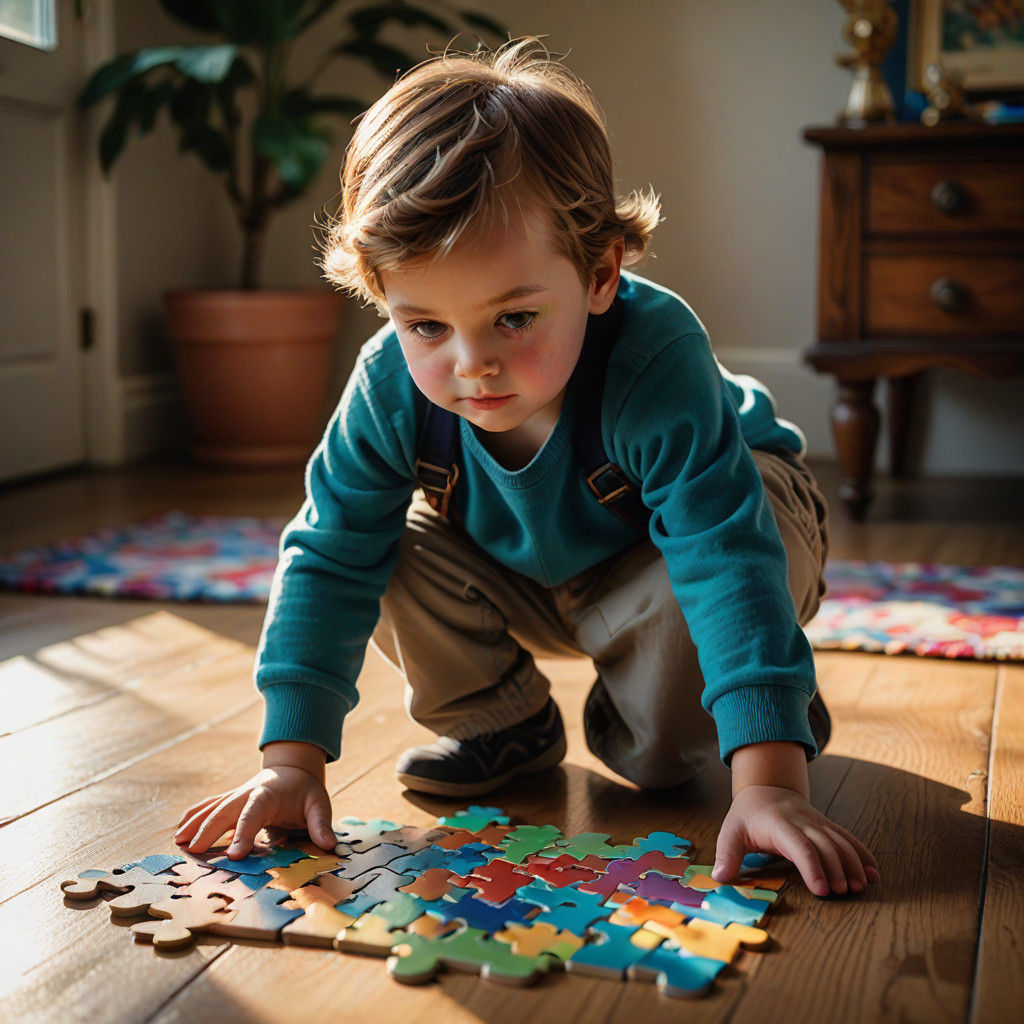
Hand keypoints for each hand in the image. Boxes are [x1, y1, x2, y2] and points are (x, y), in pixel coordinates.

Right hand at [174, 765, 337, 859]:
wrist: (293, 768)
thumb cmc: (306, 791)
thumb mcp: (319, 804)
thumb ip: (321, 824)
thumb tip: (329, 845)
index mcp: (268, 795)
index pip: (253, 815)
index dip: (243, 834)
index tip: (234, 855)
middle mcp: (247, 793)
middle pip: (225, 811)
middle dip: (209, 830)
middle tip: (193, 851)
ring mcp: (236, 795)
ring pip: (212, 808)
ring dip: (195, 824)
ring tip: (178, 842)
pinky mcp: (231, 799)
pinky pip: (209, 806)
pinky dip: (194, 816)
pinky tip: (180, 830)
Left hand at [712, 785, 879, 896]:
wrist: (765, 788)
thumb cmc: (746, 816)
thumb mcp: (730, 832)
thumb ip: (726, 854)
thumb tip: (720, 878)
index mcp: (778, 824)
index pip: (799, 846)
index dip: (812, 867)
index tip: (822, 891)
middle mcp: (802, 821)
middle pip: (825, 844)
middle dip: (837, 868)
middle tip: (844, 893)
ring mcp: (817, 822)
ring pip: (840, 840)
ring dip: (853, 862)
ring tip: (862, 886)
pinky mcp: (826, 825)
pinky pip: (848, 838)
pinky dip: (862, 854)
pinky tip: (873, 872)